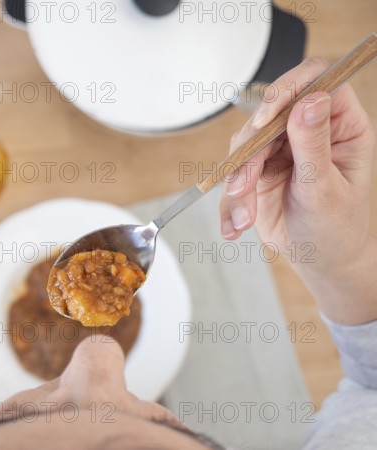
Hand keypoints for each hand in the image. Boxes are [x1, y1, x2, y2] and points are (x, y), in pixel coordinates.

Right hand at [219, 57, 376, 323]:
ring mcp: (282, 148)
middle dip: (251, 152)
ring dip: (237, 181)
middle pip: (270, 113)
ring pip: (245, 144)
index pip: (318, 80)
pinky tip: (235, 225)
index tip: (266, 117)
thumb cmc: (337, 228)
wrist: (320, 261)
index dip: (289, 88)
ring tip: (243, 217)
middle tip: (243, 186)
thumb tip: (310, 99)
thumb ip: (314, 145)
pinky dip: (230, 201)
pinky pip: (234, 172)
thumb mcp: (326, 189)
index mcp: (341, 126)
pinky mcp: (259, 168)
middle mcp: (310, 130)